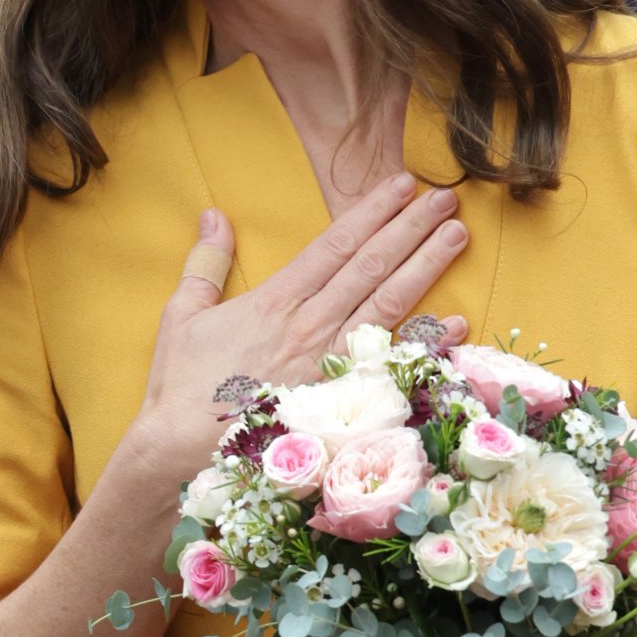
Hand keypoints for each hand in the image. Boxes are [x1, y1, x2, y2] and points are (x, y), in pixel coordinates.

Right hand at [130, 173, 469, 476]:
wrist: (179, 452)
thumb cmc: (181, 387)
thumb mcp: (184, 315)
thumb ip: (206, 263)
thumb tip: (212, 215)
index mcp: (274, 301)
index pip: (333, 244)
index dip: (370, 211)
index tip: (401, 184)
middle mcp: (309, 326)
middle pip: (370, 266)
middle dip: (410, 227)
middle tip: (447, 196)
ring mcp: (328, 364)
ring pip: (388, 305)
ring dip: (426, 267)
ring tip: (457, 234)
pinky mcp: (339, 401)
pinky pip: (391, 366)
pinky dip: (426, 344)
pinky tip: (456, 321)